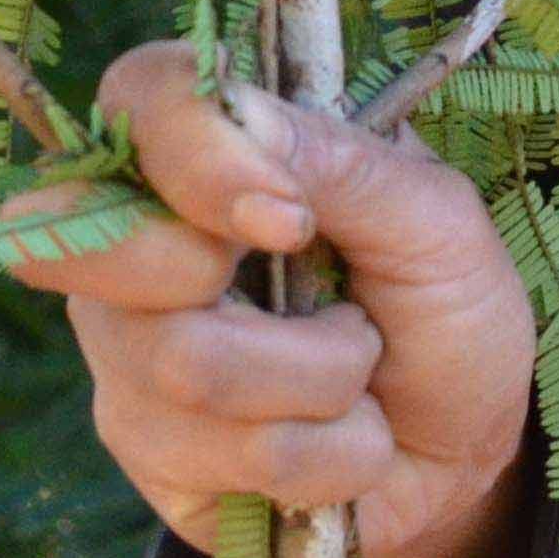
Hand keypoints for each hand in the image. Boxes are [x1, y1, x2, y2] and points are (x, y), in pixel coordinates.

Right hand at [2, 40, 540, 557]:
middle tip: (346, 320)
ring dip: (321, 383)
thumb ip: (341, 160)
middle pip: (95, 246)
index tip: (291, 219)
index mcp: (208, 147)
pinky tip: (339, 442)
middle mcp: (140, 238)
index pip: (139, 100)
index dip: (195, 157)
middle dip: (251, 291)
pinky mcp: (149, 451)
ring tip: (360, 373)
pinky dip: (322, 456)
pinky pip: (220, 457)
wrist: (463, 448)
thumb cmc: (442, 304)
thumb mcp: (436, 219)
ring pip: (182, 366)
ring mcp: (129, 349)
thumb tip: (242, 114)